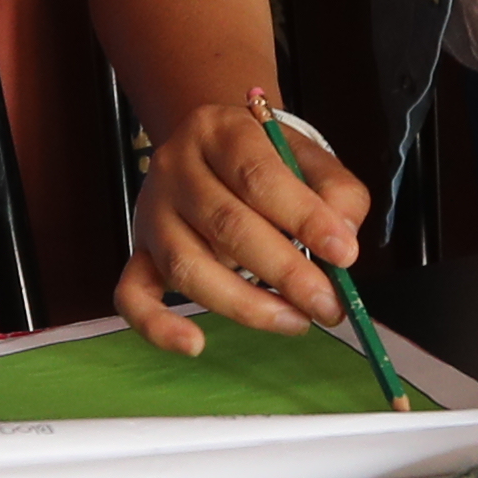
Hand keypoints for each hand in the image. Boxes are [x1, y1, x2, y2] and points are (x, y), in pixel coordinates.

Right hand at [114, 99, 369, 355]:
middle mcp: (176, 169)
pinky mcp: (140, 253)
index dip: (303, 218)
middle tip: (328, 305)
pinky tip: (194, 345)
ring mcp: (152, 214)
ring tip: (295, 321)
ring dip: (245, 304)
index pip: (258, 176)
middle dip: (285, 272)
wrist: (211, 149)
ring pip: (187, 266)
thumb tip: (341, 239)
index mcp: (220, 132)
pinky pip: (133, 295)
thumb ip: (334, 192)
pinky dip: (158, 326)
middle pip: (225, 224)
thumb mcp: (307, 157)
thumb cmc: (264, 161)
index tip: (343, 254)